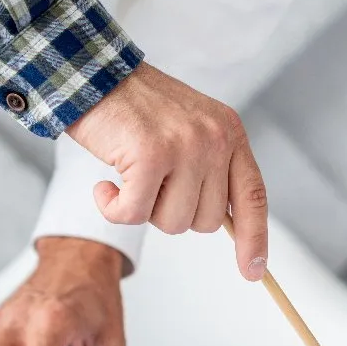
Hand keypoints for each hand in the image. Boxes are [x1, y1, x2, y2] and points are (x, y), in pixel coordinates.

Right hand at [66, 61, 268, 281]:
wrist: (92, 74)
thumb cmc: (134, 110)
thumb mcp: (188, 130)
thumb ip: (209, 169)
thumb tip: (222, 223)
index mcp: (229, 133)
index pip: (253, 196)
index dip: (255, 238)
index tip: (254, 271)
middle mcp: (215, 139)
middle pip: (205, 221)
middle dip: (171, 213)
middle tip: (149, 182)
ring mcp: (185, 147)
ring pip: (172, 222)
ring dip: (142, 209)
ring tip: (130, 173)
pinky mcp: (150, 156)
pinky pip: (133, 215)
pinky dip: (112, 208)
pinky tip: (105, 185)